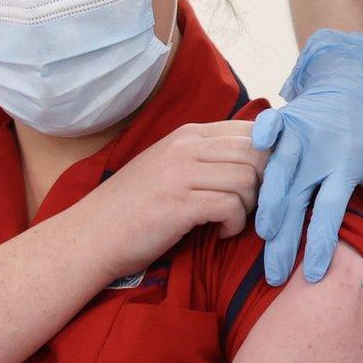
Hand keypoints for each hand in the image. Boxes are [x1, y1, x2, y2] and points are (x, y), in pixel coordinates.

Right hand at [83, 121, 267, 278]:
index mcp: (188, 134)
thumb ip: (207, 155)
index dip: (270, 155)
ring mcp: (181, 173)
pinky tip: (220, 232)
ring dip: (249, 206)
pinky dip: (235, 224)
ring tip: (230, 220)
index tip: (264, 181)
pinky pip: (231, 206)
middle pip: (256, 152)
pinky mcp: (180, 204)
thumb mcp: (171, 165)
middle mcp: (186, 147)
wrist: (93, 234)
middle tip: (249, 205)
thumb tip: (258, 156)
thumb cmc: (136, 205)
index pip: (251, 129)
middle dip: (265, 183)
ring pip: (248, 179)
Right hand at [252, 29, 362, 285]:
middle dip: (285, 241)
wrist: (354, 85)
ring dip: (267, 206)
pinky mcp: (284, 118)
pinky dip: (256, 147)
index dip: (321, 243)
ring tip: (260, 237)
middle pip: (298, 200)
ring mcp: (300, 132)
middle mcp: (322, 151)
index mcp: (348, 167)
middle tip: (275, 275)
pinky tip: (243, 172)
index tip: (314, 274)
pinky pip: (266, 131)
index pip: (331, 212)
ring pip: (276, 174)